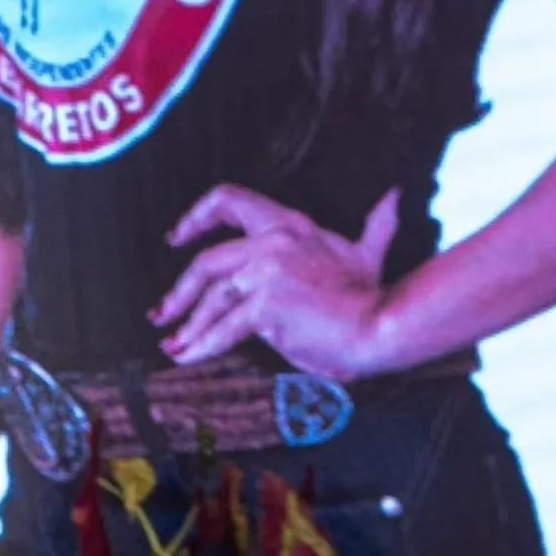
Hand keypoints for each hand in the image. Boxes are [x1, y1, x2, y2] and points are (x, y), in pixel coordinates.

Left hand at [150, 185, 401, 382]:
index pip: (229, 201)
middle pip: (206, 263)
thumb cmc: (371, 297)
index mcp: (289, 226)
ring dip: (188, 326)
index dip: (195, 217)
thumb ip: (374, 225)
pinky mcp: (266, 305)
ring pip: (210, 299)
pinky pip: (223, 329)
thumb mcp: (367, 253)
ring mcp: (267, 272)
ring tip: (175, 346)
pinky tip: (188, 357)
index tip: (175, 238)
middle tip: (161, 314)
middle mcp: (274, 241)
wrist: (382, 327)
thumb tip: (394, 197)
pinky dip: (201, 346)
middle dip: (178, 293)